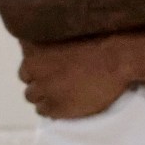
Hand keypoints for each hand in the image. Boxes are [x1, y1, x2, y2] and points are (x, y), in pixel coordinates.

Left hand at [18, 36, 132, 118]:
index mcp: (35, 48)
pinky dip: (51, 108)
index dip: (38, 63)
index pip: (25, 58)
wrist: (119, 59)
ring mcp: (43, 89)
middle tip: (58, 78)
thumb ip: (50, 43)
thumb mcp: (69, 33)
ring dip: (44, 94)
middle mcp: (33, 69)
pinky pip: (43, 111)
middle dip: (39, 78)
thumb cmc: (100, 40)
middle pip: (26, 77)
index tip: (50, 64)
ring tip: (62, 92)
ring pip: (31, 96)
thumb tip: (36, 45)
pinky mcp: (55, 107)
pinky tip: (65, 103)